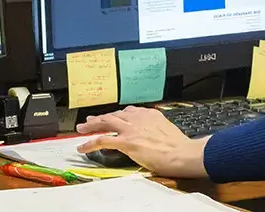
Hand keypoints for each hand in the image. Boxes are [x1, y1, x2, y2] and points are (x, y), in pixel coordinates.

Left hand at [75, 106, 208, 177]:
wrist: (182, 153)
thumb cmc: (179, 146)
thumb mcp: (166, 130)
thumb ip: (154, 129)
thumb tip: (149, 135)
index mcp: (150, 114)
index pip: (128, 111)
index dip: (117, 115)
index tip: (112, 117)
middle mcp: (139, 118)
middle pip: (114, 114)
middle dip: (100, 117)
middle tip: (90, 120)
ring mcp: (131, 129)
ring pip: (106, 123)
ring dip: (92, 126)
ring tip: (82, 129)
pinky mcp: (126, 141)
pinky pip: (103, 140)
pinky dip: (90, 143)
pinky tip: (83, 147)